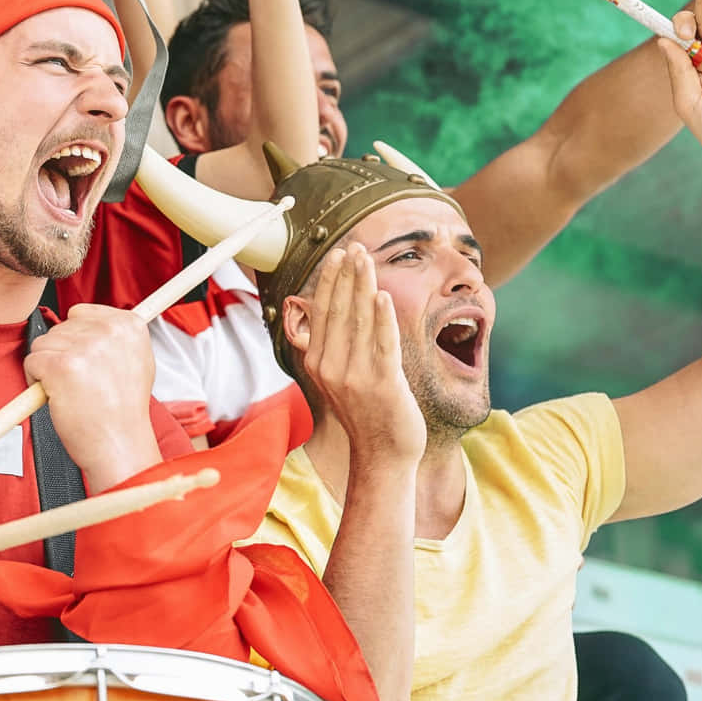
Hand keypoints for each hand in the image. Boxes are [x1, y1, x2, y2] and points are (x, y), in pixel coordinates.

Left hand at [26, 304, 160, 489]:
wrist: (119, 445)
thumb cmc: (123, 412)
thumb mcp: (136, 362)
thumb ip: (114, 337)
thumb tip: (86, 320)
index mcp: (129, 325)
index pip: (80, 313)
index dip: (75, 340)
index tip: (85, 363)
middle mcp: (109, 331)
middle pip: (59, 328)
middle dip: (61, 355)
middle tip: (79, 384)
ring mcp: (85, 347)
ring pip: (42, 344)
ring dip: (47, 368)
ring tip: (71, 392)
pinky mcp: (61, 365)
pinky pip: (32, 361)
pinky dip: (35, 380)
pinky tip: (58, 396)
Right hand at [291, 246, 424, 467]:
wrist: (382, 454)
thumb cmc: (367, 414)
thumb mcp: (339, 379)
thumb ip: (335, 347)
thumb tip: (334, 313)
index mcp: (318, 362)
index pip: (322, 312)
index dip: (329, 280)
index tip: (337, 254)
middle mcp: (331, 367)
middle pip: (338, 310)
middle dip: (347, 274)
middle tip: (355, 245)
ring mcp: (355, 376)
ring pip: (359, 320)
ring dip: (363, 285)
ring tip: (367, 258)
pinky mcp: (382, 384)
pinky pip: (382, 344)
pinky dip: (383, 318)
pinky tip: (383, 295)